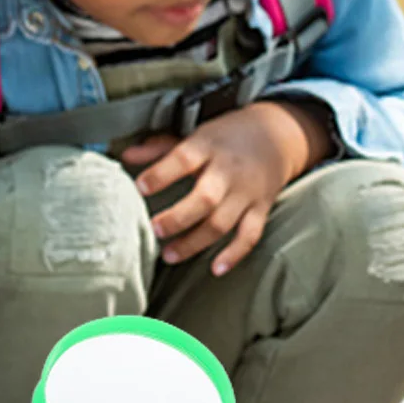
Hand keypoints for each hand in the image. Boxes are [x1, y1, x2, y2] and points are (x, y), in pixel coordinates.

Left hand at [122, 101, 327, 273]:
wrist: (278, 133)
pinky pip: (250, 235)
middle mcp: (228, 171)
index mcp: (208, 147)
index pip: (183, 159)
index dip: (161, 174)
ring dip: (195, 242)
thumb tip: (125, 156)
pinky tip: (216, 269)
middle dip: (178, 217)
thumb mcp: (195, 135)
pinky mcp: (260, 208)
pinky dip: (234, 254)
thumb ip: (160, 148)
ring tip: (169, 255)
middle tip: (154, 229)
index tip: (139, 187)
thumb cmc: (227, 137)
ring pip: (223, 222)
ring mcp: (246, 192)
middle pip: (205, 198)